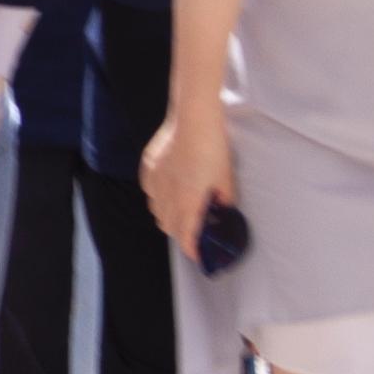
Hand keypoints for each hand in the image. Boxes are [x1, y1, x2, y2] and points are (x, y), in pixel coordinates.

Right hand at [141, 109, 231, 258]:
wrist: (193, 118)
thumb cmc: (213, 147)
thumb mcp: (226, 177)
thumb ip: (223, 199)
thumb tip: (223, 210)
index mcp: (188, 201)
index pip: (185, 236)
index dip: (191, 249)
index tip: (197, 254)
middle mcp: (167, 195)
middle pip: (167, 226)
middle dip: (180, 232)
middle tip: (193, 228)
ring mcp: (154, 181)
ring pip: (156, 210)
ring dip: (167, 215)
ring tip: (180, 208)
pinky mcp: (147, 167)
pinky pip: (150, 191)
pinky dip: (158, 196)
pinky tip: (169, 187)